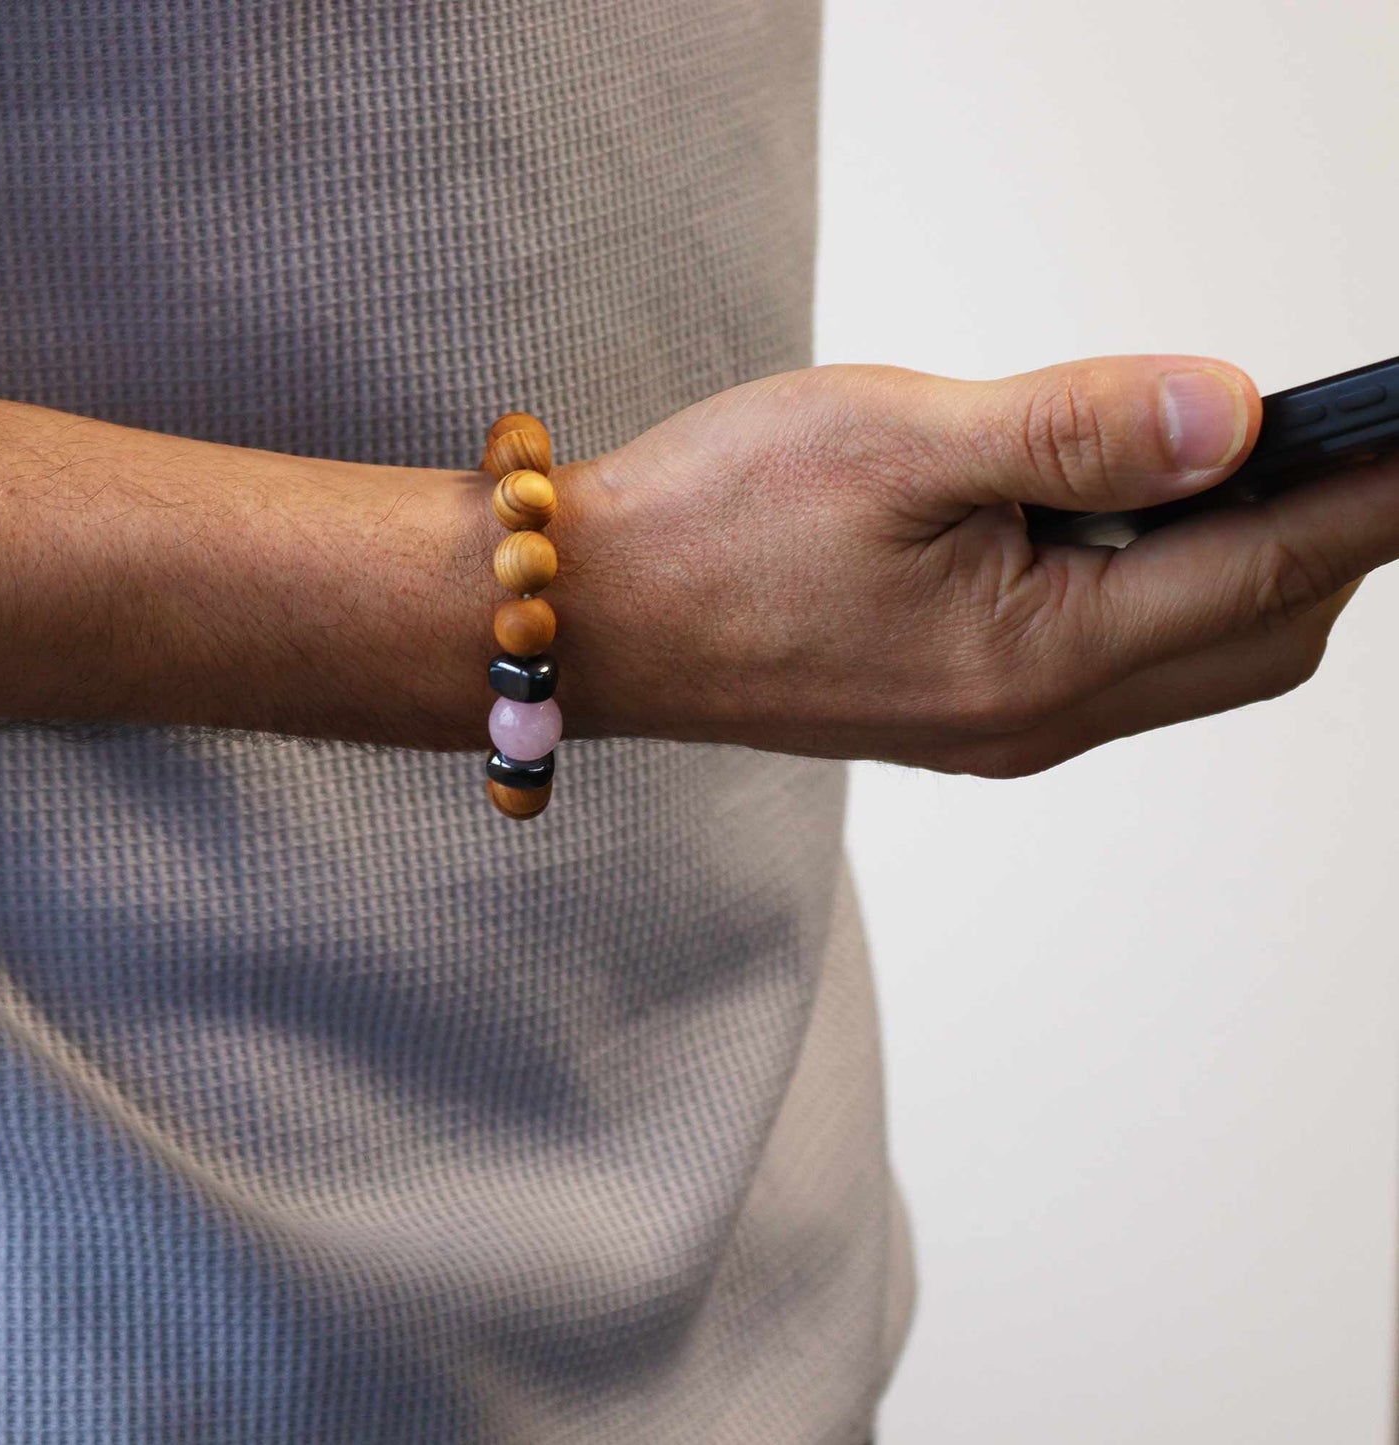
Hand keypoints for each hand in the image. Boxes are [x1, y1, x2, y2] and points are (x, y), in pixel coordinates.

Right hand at [553, 356, 1387, 775]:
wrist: (596, 612)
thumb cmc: (714, 526)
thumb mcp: (900, 441)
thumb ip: (1079, 427)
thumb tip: (1234, 414)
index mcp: (1037, 654)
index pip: (1268, 571)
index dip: (1371, 494)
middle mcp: (1035, 715)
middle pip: (1258, 637)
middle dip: (1328, 537)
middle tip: (1344, 433)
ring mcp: (1002, 725)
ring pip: (1195, 657)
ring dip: (1246, 565)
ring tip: (1232, 463)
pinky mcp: (965, 709)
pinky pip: (1120, 664)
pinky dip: (1165, 589)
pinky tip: (1124, 518)